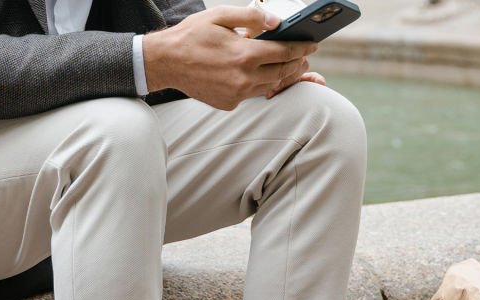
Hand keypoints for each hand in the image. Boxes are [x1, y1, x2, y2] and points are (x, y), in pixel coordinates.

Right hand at [143, 5, 317, 109]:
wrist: (166, 62)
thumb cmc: (192, 35)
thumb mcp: (220, 16)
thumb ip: (251, 17)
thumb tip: (276, 21)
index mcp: (244, 54)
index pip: (283, 52)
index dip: (301, 48)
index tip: (312, 44)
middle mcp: (243, 78)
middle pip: (281, 72)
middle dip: (296, 63)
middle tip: (304, 56)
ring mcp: (237, 94)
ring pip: (269, 86)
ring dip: (281, 76)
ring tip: (288, 65)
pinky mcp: (229, 103)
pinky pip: (252, 94)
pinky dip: (260, 84)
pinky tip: (263, 75)